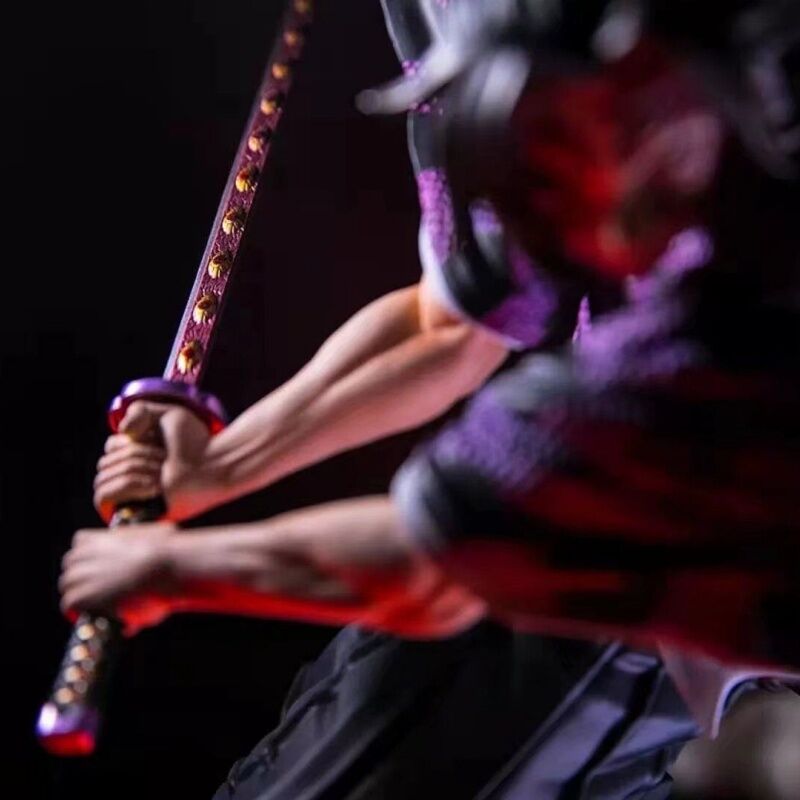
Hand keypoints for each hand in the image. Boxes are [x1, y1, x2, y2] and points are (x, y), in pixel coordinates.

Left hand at [59, 524, 177, 635]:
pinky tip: (88, 616)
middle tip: (97, 588)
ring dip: (78, 592)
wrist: (165, 568)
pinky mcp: (80, 596)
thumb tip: (165, 535)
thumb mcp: (162, 536)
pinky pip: (68, 604)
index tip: (101, 565)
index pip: (81, 541)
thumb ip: (154, 539)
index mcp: (103, 537)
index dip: (89, 555)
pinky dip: (77, 611)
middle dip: (81, 575)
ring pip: (67, 584)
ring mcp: (82, 574)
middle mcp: (87, 553)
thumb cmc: (171, 552)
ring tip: (93, 605)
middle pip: (70, 564)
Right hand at [94, 401, 210, 522]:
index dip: (129, 441)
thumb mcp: (168, 415)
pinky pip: (103, 496)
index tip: (157, 441)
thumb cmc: (196, 442)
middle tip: (164, 459)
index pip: (110, 447)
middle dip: (134, 455)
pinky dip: (126, 485)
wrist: (215, 466)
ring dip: (134, 469)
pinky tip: (154, 486)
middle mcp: (133, 475)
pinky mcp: (134, 512)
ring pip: (103, 478)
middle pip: (105, 462)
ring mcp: (133, 496)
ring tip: (162, 473)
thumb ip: (140, 411)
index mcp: (138, 456)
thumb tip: (122, 432)